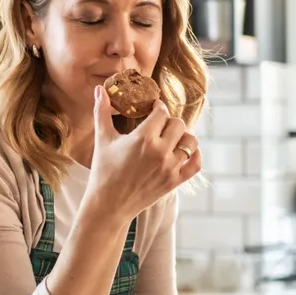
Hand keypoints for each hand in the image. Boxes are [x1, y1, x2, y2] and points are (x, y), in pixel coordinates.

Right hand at [87, 86, 201, 221]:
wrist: (108, 205)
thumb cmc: (103, 171)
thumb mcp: (102, 139)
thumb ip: (102, 112)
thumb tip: (99, 89)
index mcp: (143, 138)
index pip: (161, 112)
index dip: (157, 107)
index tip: (153, 109)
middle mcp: (160, 152)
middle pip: (178, 124)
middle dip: (169, 121)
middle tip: (159, 125)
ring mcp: (170, 168)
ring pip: (190, 142)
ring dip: (182, 137)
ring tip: (171, 138)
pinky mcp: (174, 181)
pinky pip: (195, 163)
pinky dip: (194, 155)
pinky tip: (184, 151)